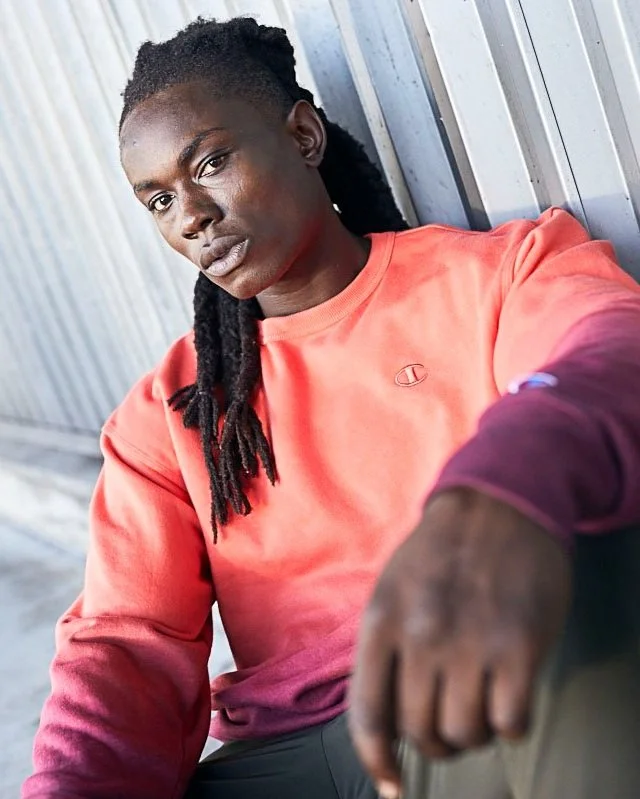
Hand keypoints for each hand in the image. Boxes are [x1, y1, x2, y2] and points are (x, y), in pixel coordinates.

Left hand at [348, 487, 570, 797]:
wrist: (500, 503)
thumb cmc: (442, 552)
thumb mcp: (392, 588)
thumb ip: (385, 647)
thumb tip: (385, 720)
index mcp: (382, 621)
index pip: (369, 714)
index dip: (378, 760)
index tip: (392, 784)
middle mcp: (421, 636)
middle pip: (420, 731)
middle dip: (436, 740)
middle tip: (451, 722)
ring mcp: (470, 642)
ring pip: (465, 733)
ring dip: (474, 732)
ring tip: (481, 704)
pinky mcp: (518, 645)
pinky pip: (511, 722)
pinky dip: (510, 722)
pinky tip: (511, 695)